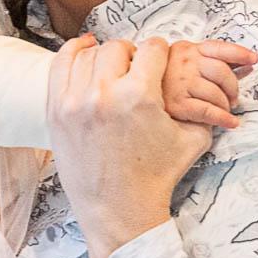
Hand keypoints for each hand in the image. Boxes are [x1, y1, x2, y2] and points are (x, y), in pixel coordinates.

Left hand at [46, 35, 214, 257]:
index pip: (153, 48)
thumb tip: (200, 75)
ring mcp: (75, 101)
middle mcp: (105, 94)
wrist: (118, 209)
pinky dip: (74, 53)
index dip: (160, 52)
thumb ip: (200, 103)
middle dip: (132, 55)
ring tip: (113, 70)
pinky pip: (61, 64)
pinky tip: (86, 52)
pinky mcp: (56, 110)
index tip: (159, 60)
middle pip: (119, 47)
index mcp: (140, 97)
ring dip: (105, 57)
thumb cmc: (156, 176)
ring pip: (90, 54)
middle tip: (136, 70)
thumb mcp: (193, 138)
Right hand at [162, 40, 257, 128]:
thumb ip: (218, 62)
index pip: (218, 48)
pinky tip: (229, 122)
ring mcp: (179, 83)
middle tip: (233, 98)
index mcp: (187, 49)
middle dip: (233, 88)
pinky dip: (223, 118)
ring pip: (216, 94)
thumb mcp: (189, 64)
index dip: (239, 53)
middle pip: (221, 72)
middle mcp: (183, 63)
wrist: (139, 96)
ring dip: (225, 105)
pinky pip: (208, 111)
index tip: (253, 59)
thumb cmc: (168, 80)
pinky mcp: (177, 104)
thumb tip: (248, 65)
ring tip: (223, 109)